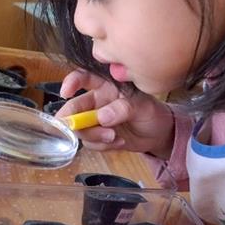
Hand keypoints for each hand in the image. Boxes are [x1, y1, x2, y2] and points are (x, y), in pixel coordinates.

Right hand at [56, 70, 174, 156]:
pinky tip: (119, 142)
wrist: (159, 134)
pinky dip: (102, 146)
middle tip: (80, 128)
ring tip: (114, 137)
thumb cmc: (152, 112)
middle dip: (74, 120)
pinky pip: (90, 143)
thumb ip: (123, 109)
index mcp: (106, 86)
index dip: (71, 82)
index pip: (84, 78)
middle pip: (74, 109)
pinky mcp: (99, 137)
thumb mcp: (142, 107)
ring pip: (80, 129)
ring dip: (94, 136)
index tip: (65, 92)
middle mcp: (97, 102)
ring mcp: (96, 120)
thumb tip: (102, 117)